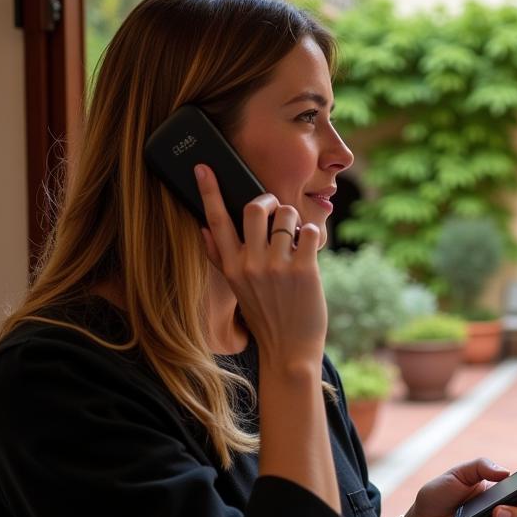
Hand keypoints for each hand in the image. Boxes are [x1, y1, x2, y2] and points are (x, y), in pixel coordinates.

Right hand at [195, 165, 325, 367]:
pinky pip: (310, 231)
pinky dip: (313, 234)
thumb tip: (204, 228)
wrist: (289, 350)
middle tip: (276, 212)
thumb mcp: (236, 288)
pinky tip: (310, 249)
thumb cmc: (265, 316)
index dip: (209, 190)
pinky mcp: (304, 270)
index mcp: (231, 266)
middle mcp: (251, 264)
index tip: (202, 166)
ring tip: (296, 237)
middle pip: (254, 208)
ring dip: (295, 219)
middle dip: (269, 201)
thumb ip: (220, 257)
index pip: (215, 220)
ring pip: (286, 215)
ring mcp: (277, 267)